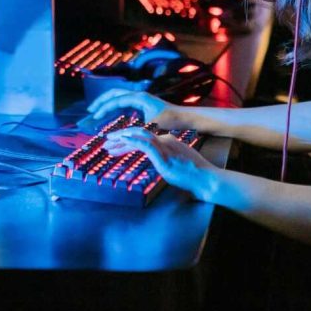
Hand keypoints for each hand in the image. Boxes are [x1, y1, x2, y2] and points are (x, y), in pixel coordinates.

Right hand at [87, 88, 177, 127]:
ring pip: (119, 98)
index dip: (103, 108)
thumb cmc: (170, 122)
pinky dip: (116, 109)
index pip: (115, 100)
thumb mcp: (151, 128)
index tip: (93, 117)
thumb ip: (134, 132)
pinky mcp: (144, 105)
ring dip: (108, 104)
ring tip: (97, 113)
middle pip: (114, 94)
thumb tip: (119, 138)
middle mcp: (138, 96)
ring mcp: (141, 99)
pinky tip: (111, 117)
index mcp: (138, 98)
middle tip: (90, 111)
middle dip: (101, 101)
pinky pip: (125, 104)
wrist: (185, 118)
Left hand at [102, 126, 216, 199]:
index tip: (116, 144)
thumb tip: (159, 164)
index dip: (127, 139)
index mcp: (168, 141)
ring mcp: (164, 146)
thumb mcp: (176, 164)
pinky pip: (144, 144)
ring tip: (108, 143)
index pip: (144, 136)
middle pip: (138, 133)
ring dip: (121, 138)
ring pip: (138, 135)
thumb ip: (166, 161)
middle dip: (120, 136)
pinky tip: (122, 141)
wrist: (204, 177)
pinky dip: (131, 141)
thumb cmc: (193, 174)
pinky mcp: (163, 154)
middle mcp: (165, 140)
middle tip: (106, 141)